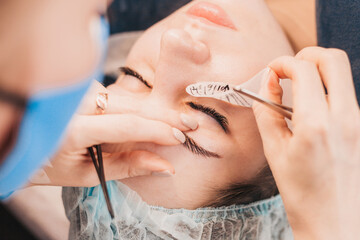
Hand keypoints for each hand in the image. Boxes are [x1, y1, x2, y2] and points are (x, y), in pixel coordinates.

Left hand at [29, 81, 196, 186]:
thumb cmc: (56, 164)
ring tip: (180, 121)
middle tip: (191, 124)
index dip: (156, 130)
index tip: (180, 137)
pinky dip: (142, 106)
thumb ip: (128, 166)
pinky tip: (158, 114)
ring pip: (130, 98)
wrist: (31, 141)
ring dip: (156, 110)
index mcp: (73, 129)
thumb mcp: (88, 174)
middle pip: (132, 105)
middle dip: (164, 115)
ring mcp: (81, 91)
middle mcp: (77, 103)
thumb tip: (166, 166)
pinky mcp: (88, 87)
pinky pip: (122, 96)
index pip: (125, 124)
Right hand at [253, 47, 359, 239]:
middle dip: (307, 55)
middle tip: (290, 68)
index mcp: (317, 125)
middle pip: (333, 59)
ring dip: (318, 73)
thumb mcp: (274, 150)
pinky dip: (328, 90)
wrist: (334, 222)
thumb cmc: (302, 192)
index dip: (282, 63)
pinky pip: (348, 95)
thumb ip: (266, 110)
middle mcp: (347, 118)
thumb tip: (269, 82)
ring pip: (343, 76)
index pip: (304, 69)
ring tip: (299, 91)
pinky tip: (313, 108)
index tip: (272, 70)